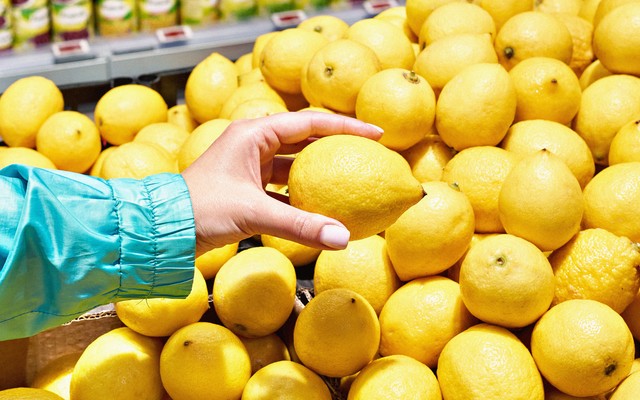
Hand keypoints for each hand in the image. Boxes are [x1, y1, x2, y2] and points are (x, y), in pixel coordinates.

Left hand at [181, 112, 382, 255]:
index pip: (309, 123)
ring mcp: (248, 166)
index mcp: (253, 134)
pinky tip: (321, 210)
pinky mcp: (246, 188)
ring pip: (294, 164)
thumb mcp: (253, 213)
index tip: (376, 134)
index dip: (345, 128)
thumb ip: (300, 227)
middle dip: (336, 145)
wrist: (162, 230)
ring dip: (319, 172)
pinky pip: (282, 188)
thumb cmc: (200, 210)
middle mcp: (252, 144)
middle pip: (304, 139)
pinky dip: (302, 198)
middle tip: (368, 153)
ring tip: (350, 178)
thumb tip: (343, 239)